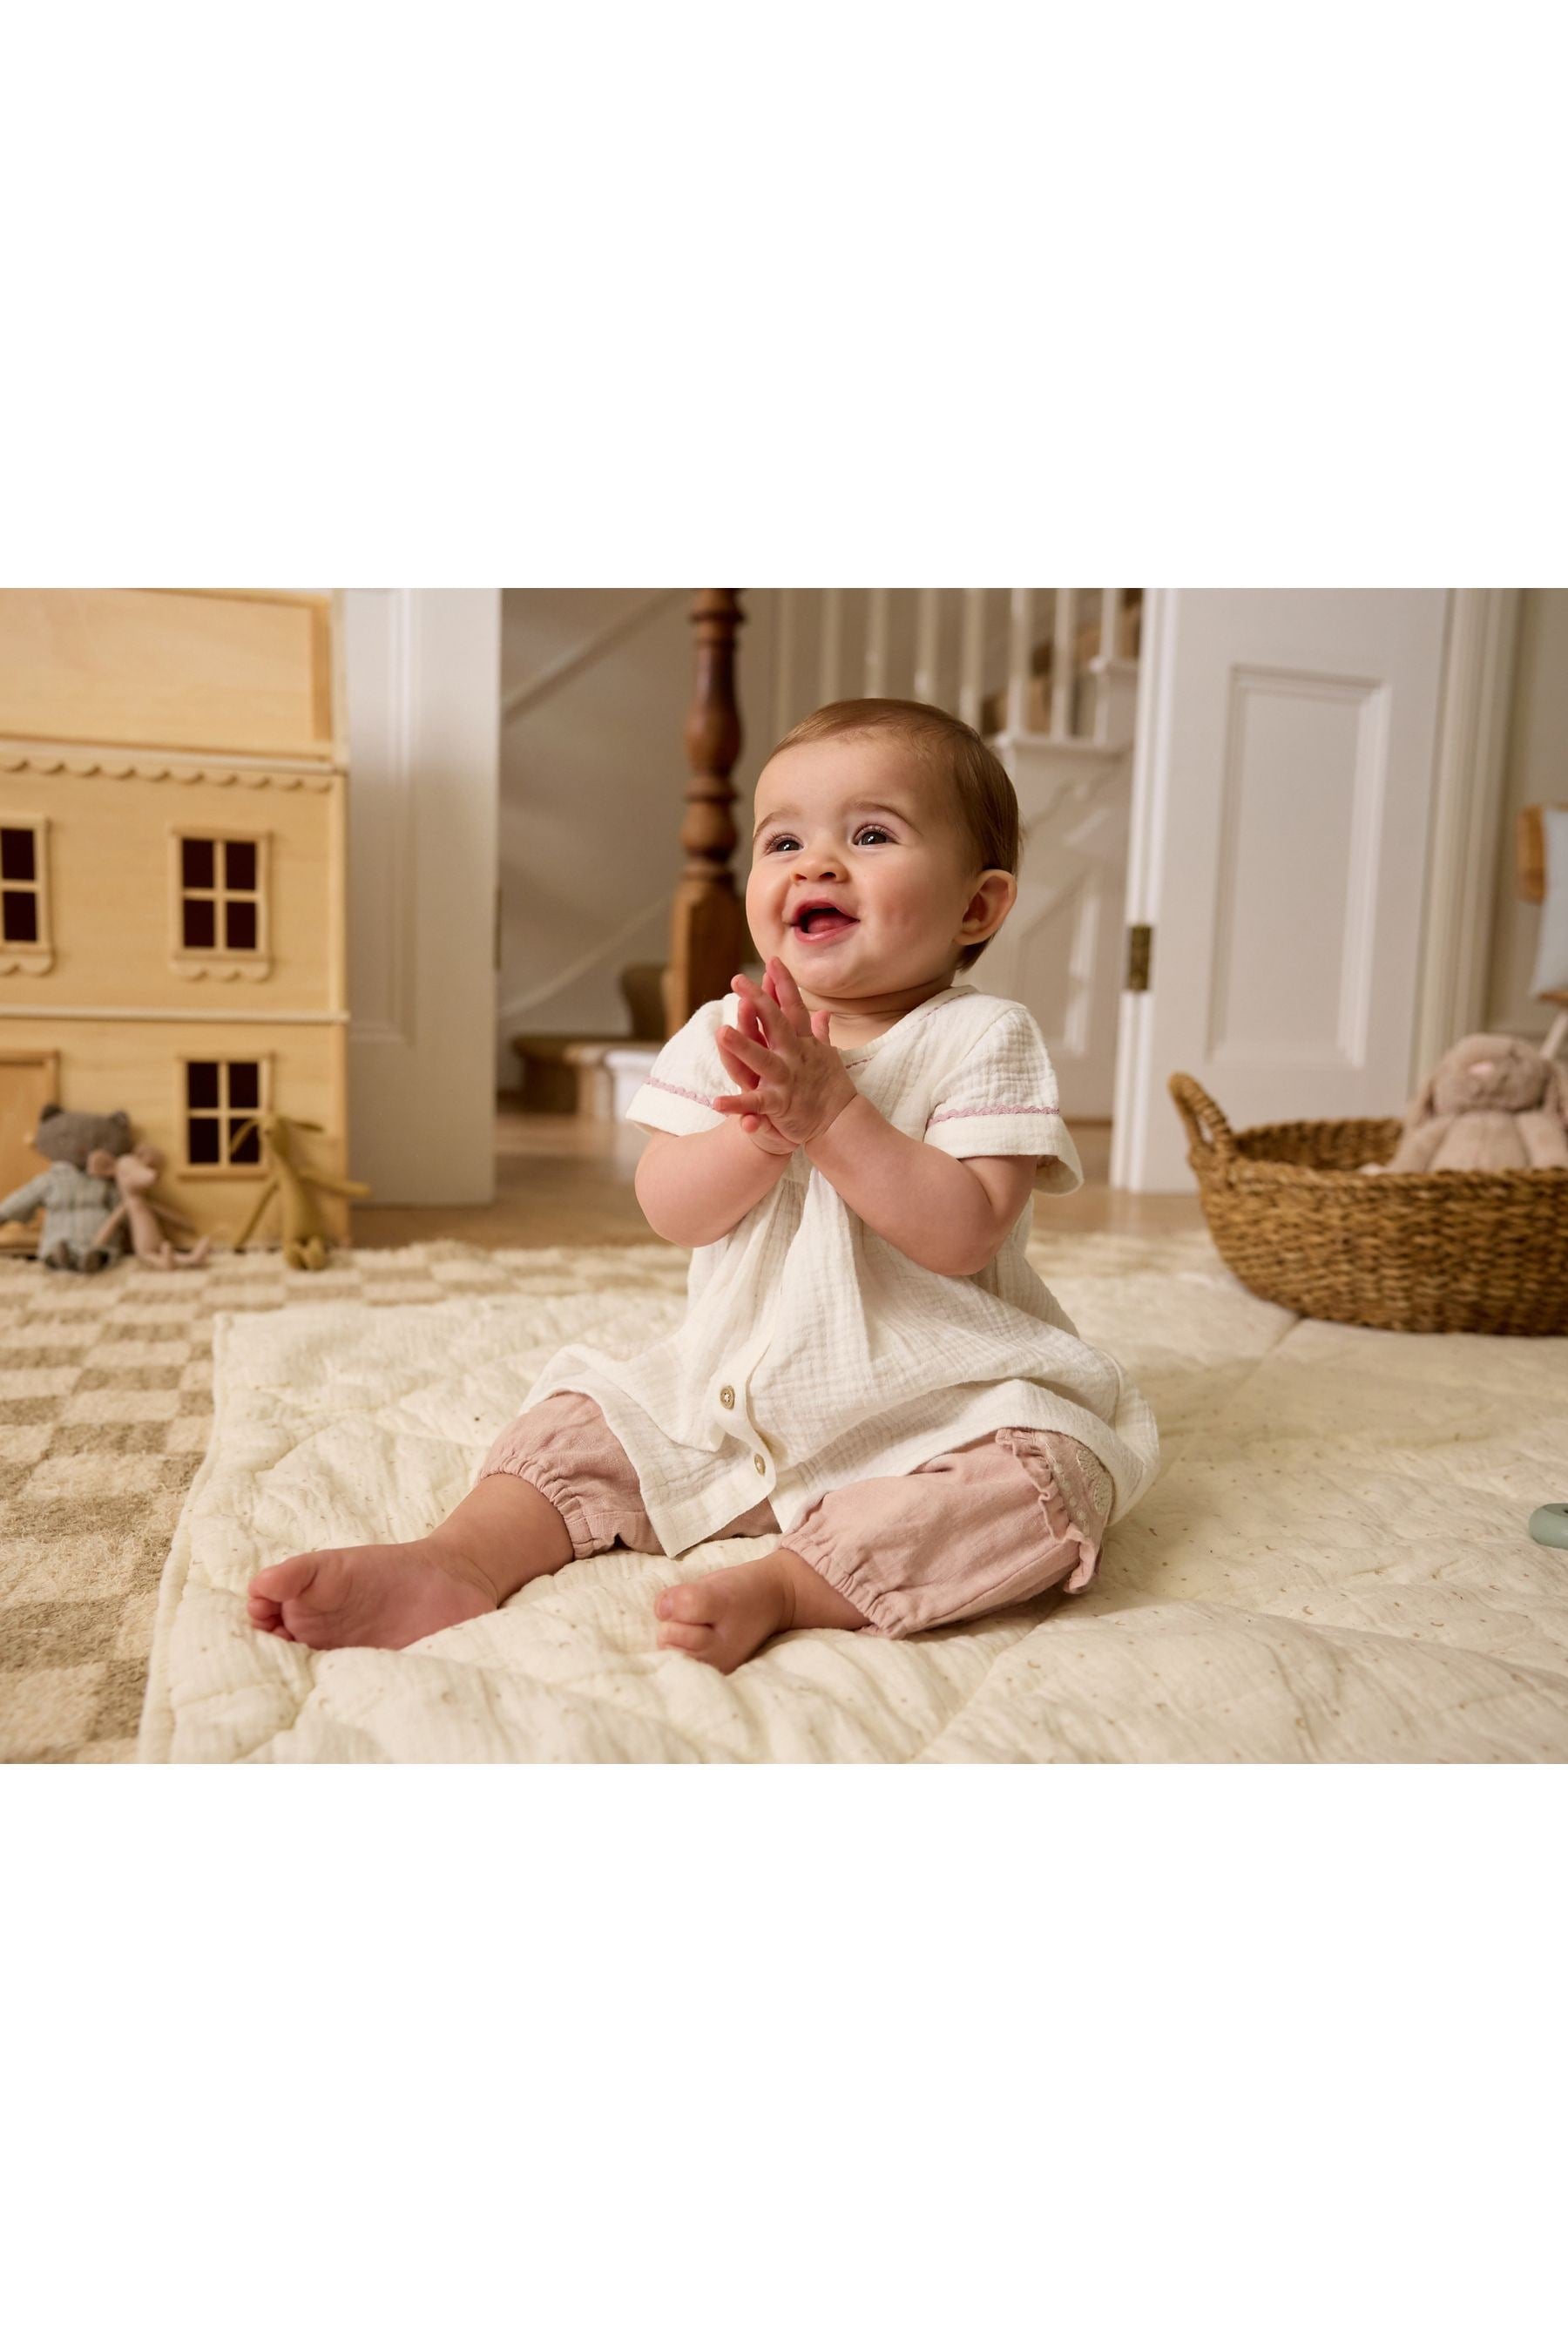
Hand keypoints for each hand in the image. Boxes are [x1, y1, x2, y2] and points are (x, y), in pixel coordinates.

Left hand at [714, 957, 857, 1148]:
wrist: (840, 1122)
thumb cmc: (830, 1087)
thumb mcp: (826, 1056)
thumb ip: (819, 1033)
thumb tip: (823, 1012)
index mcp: (803, 1043)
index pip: (793, 1008)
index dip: (784, 984)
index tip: (772, 961)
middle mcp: (795, 1057)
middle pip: (775, 1024)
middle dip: (758, 1001)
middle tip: (738, 980)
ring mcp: (786, 1080)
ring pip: (762, 1059)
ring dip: (742, 1046)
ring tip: (722, 1031)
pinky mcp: (780, 1105)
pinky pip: (755, 1104)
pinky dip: (737, 1105)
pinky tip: (716, 1102)